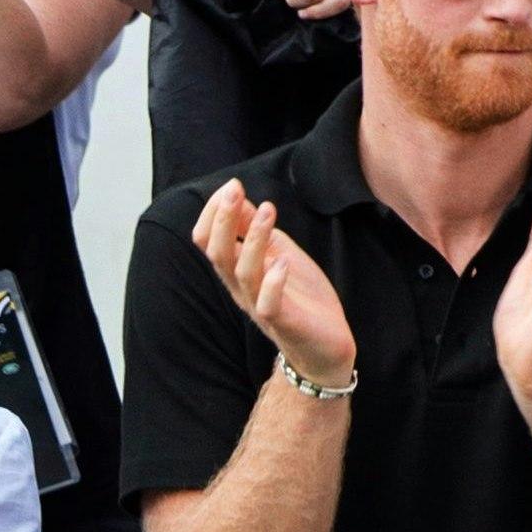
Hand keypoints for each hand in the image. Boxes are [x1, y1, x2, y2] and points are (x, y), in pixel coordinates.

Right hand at [193, 178, 355, 386]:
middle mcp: (242, 289)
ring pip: (242, 273)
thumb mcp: (277, 253)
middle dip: (222, 219)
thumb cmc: (300, 298)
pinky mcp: (284, 322)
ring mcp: (260, 306)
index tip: (232, 185)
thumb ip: (254, 230)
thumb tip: (236, 196)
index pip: (206, 240)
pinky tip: (282, 262)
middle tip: (235, 189)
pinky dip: (273, 282)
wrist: (325, 345)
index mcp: (236, 271)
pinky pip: (268, 304)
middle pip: (217, 254)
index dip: (213, 211)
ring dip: (253, 239)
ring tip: (268, 210)